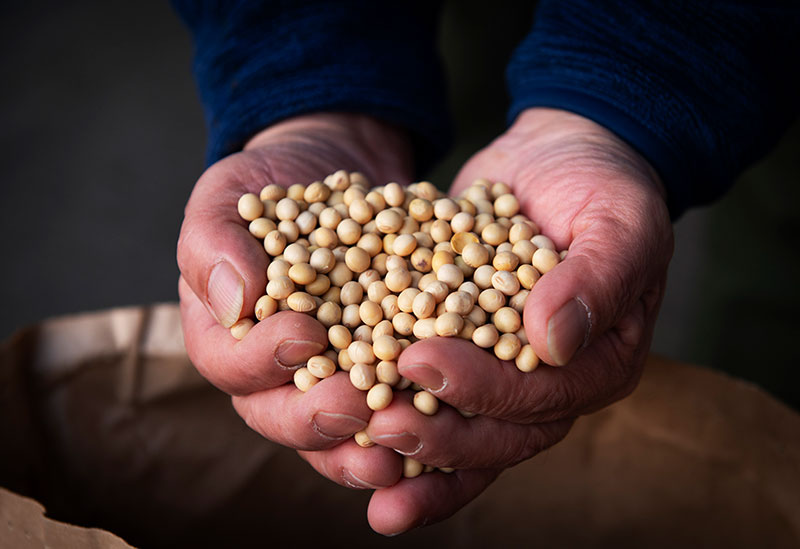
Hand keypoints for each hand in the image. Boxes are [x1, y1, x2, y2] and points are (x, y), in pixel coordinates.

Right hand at [177, 112, 412, 489]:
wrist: (333, 171)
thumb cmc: (269, 183)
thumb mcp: (230, 195)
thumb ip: (215, 243)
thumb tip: (233, 302)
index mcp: (225, 335)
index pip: (231, 365)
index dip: (262, 361)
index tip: (304, 335)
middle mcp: (273, 371)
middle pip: (282, 416)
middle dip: (317, 418)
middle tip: (356, 407)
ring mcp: (328, 376)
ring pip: (337, 431)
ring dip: (364, 448)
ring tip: (397, 456)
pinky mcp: (379, 368)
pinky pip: (391, 407)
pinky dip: (412, 423)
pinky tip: (441, 427)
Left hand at [364, 108, 673, 534]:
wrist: (556, 160)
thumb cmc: (601, 185)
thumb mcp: (619, 220)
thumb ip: (596, 278)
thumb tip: (551, 342)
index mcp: (599, 365)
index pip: (543, 398)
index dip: (483, 391)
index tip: (419, 361)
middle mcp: (552, 386)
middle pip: (496, 435)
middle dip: (436, 435)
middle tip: (377, 421)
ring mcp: (502, 374)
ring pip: (459, 432)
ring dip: (408, 452)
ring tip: (355, 455)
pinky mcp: (460, 354)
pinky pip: (429, 397)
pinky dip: (393, 418)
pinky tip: (345, 437)